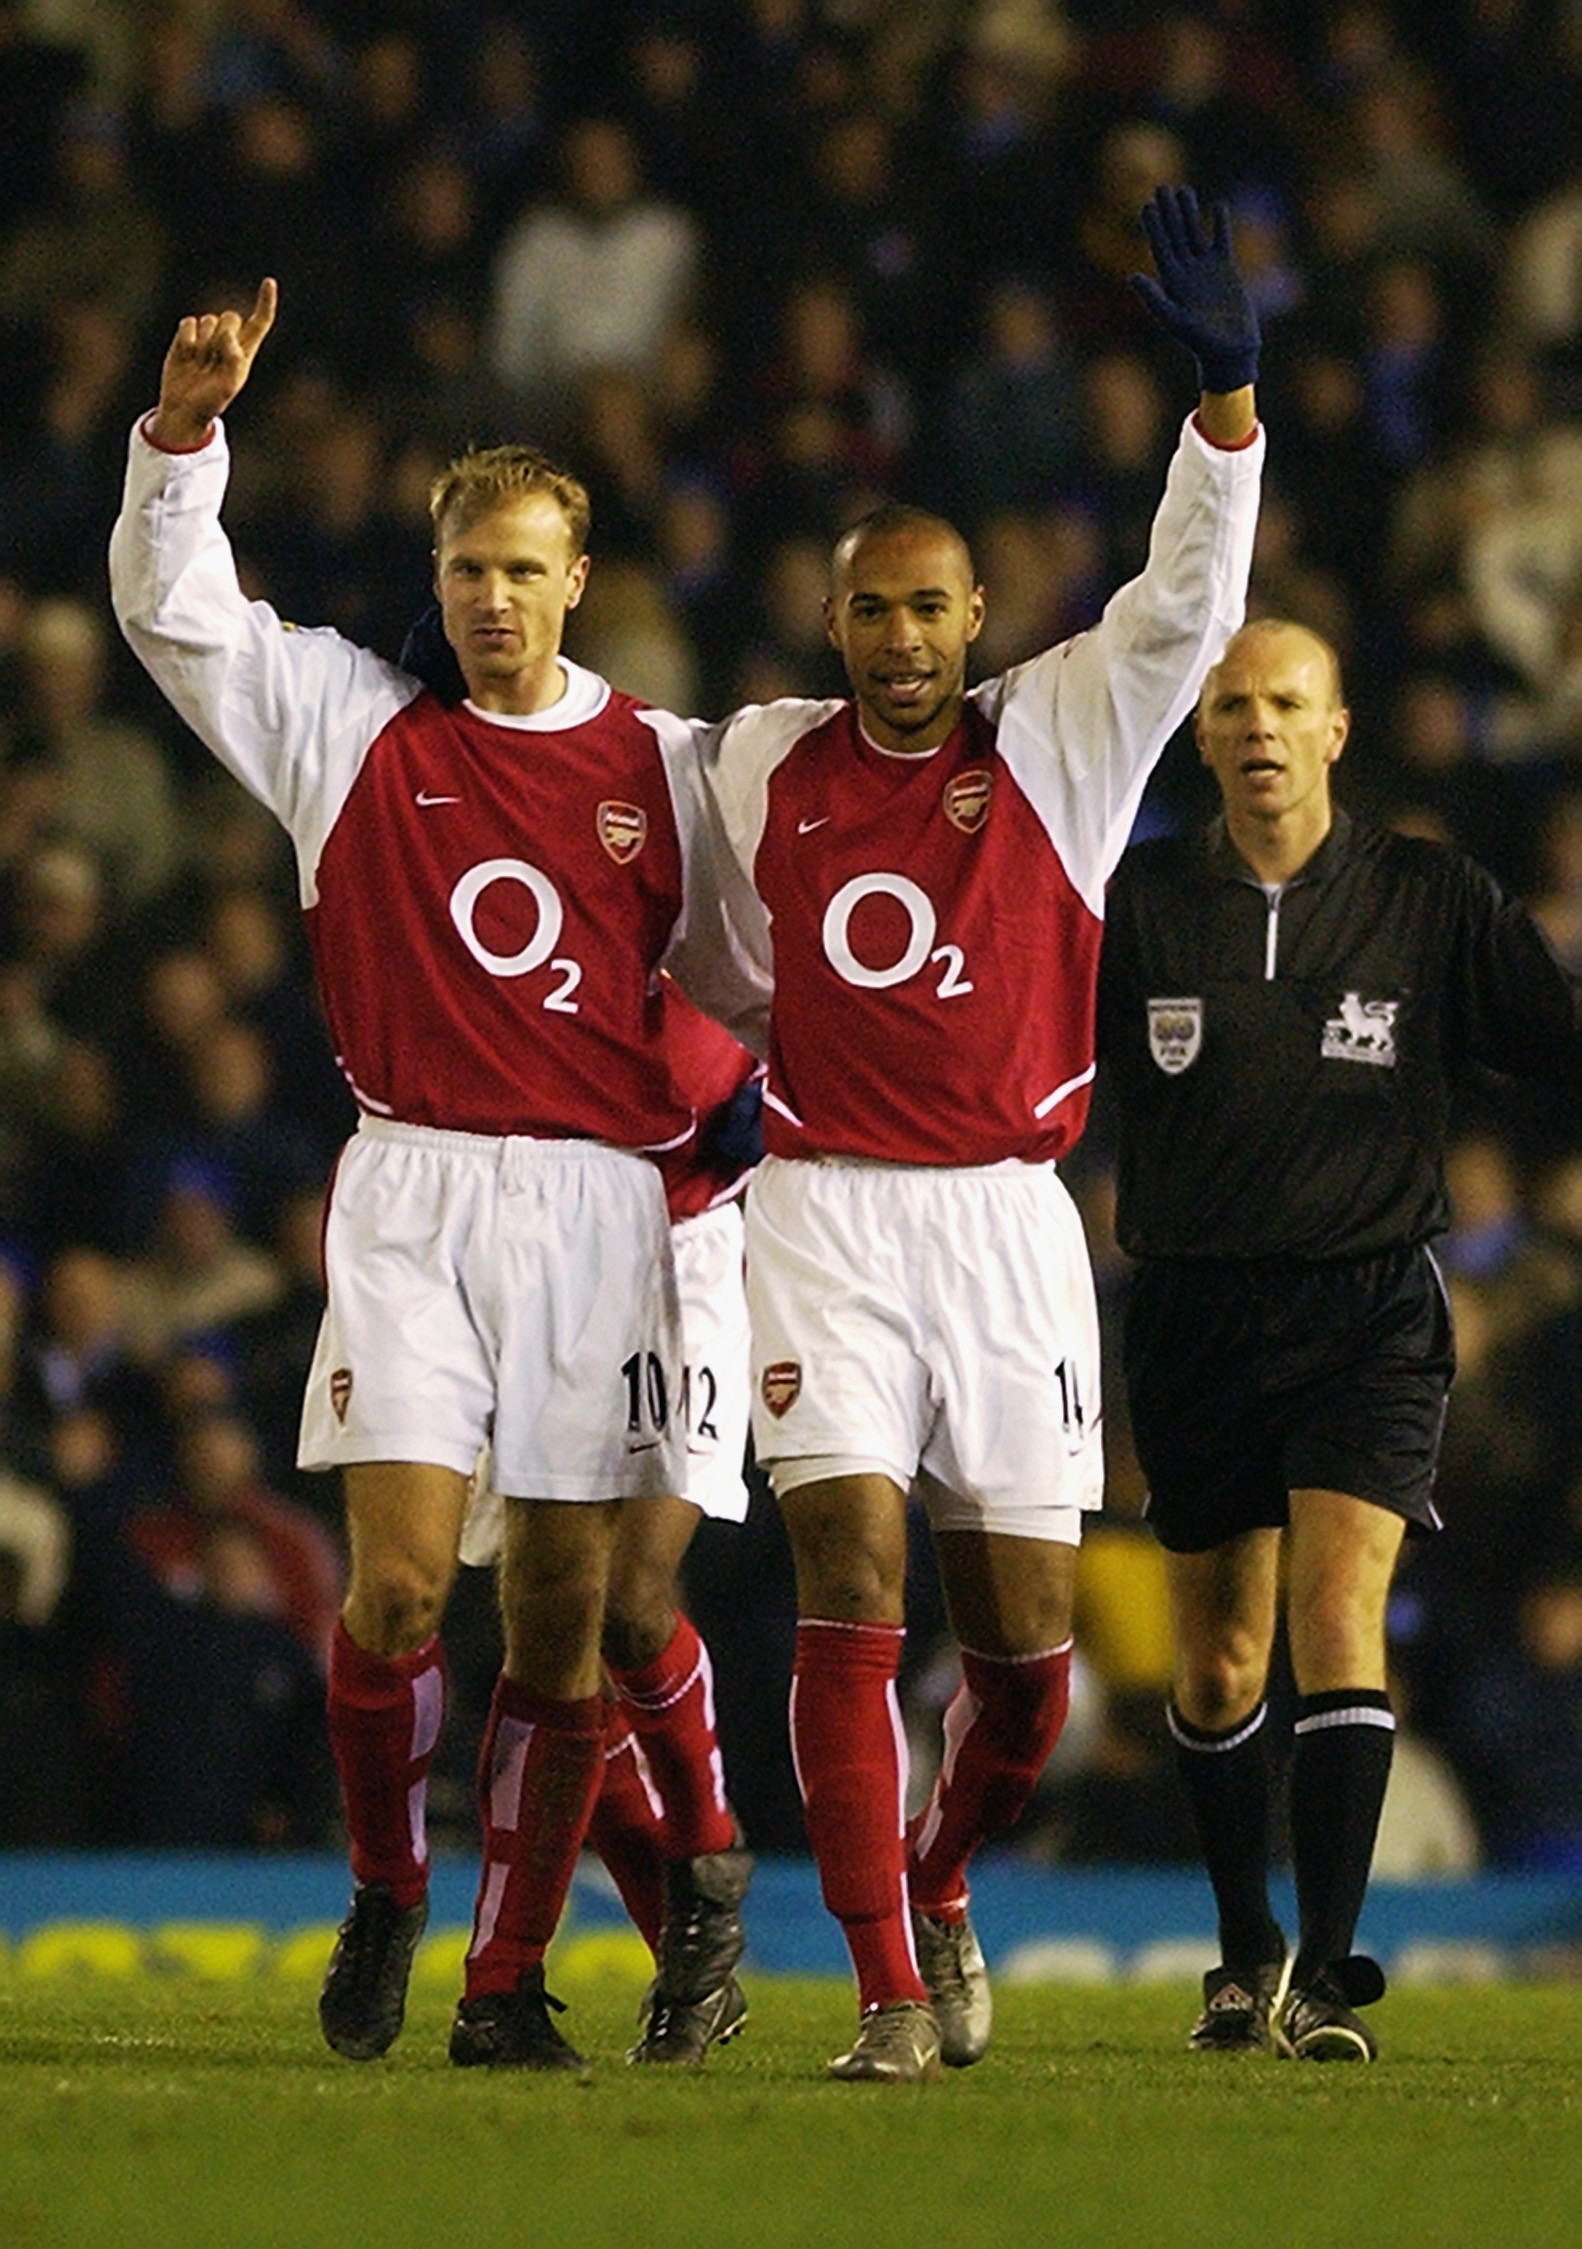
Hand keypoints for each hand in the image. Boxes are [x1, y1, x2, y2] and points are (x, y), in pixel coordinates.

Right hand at [147, 277, 278, 449]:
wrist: (183, 408)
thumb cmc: (210, 401)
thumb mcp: (228, 386)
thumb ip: (233, 359)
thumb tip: (226, 334)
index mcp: (245, 351)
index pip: (260, 322)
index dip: (265, 302)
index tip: (269, 282)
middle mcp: (228, 340)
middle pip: (230, 317)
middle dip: (223, 334)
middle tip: (214, 361)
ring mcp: (207, 336)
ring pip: (209, 319)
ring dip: (204, 341)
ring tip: (200, 362)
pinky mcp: (186, 336)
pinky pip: (189, 322)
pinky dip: (187, 338)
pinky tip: (187, 355)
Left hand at [1130, 187, 1258, 395]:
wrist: (1228, 349)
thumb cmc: (1199, 341)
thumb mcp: (1174, 319)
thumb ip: (1153, 298)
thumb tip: (1132, 276)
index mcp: (1171, 282)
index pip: (1160, 248)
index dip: (1153, 227)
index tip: (1147, 206)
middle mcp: (1186, 272)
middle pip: (1175, 235)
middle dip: (1168, 212)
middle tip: (1161, 187)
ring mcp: (1206, 268)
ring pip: (1195, 233)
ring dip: (1189, 212)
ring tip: (1184, 190)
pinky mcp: (1226, 268)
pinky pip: (1221, 240)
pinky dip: (1220, 224)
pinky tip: (1217, 206)